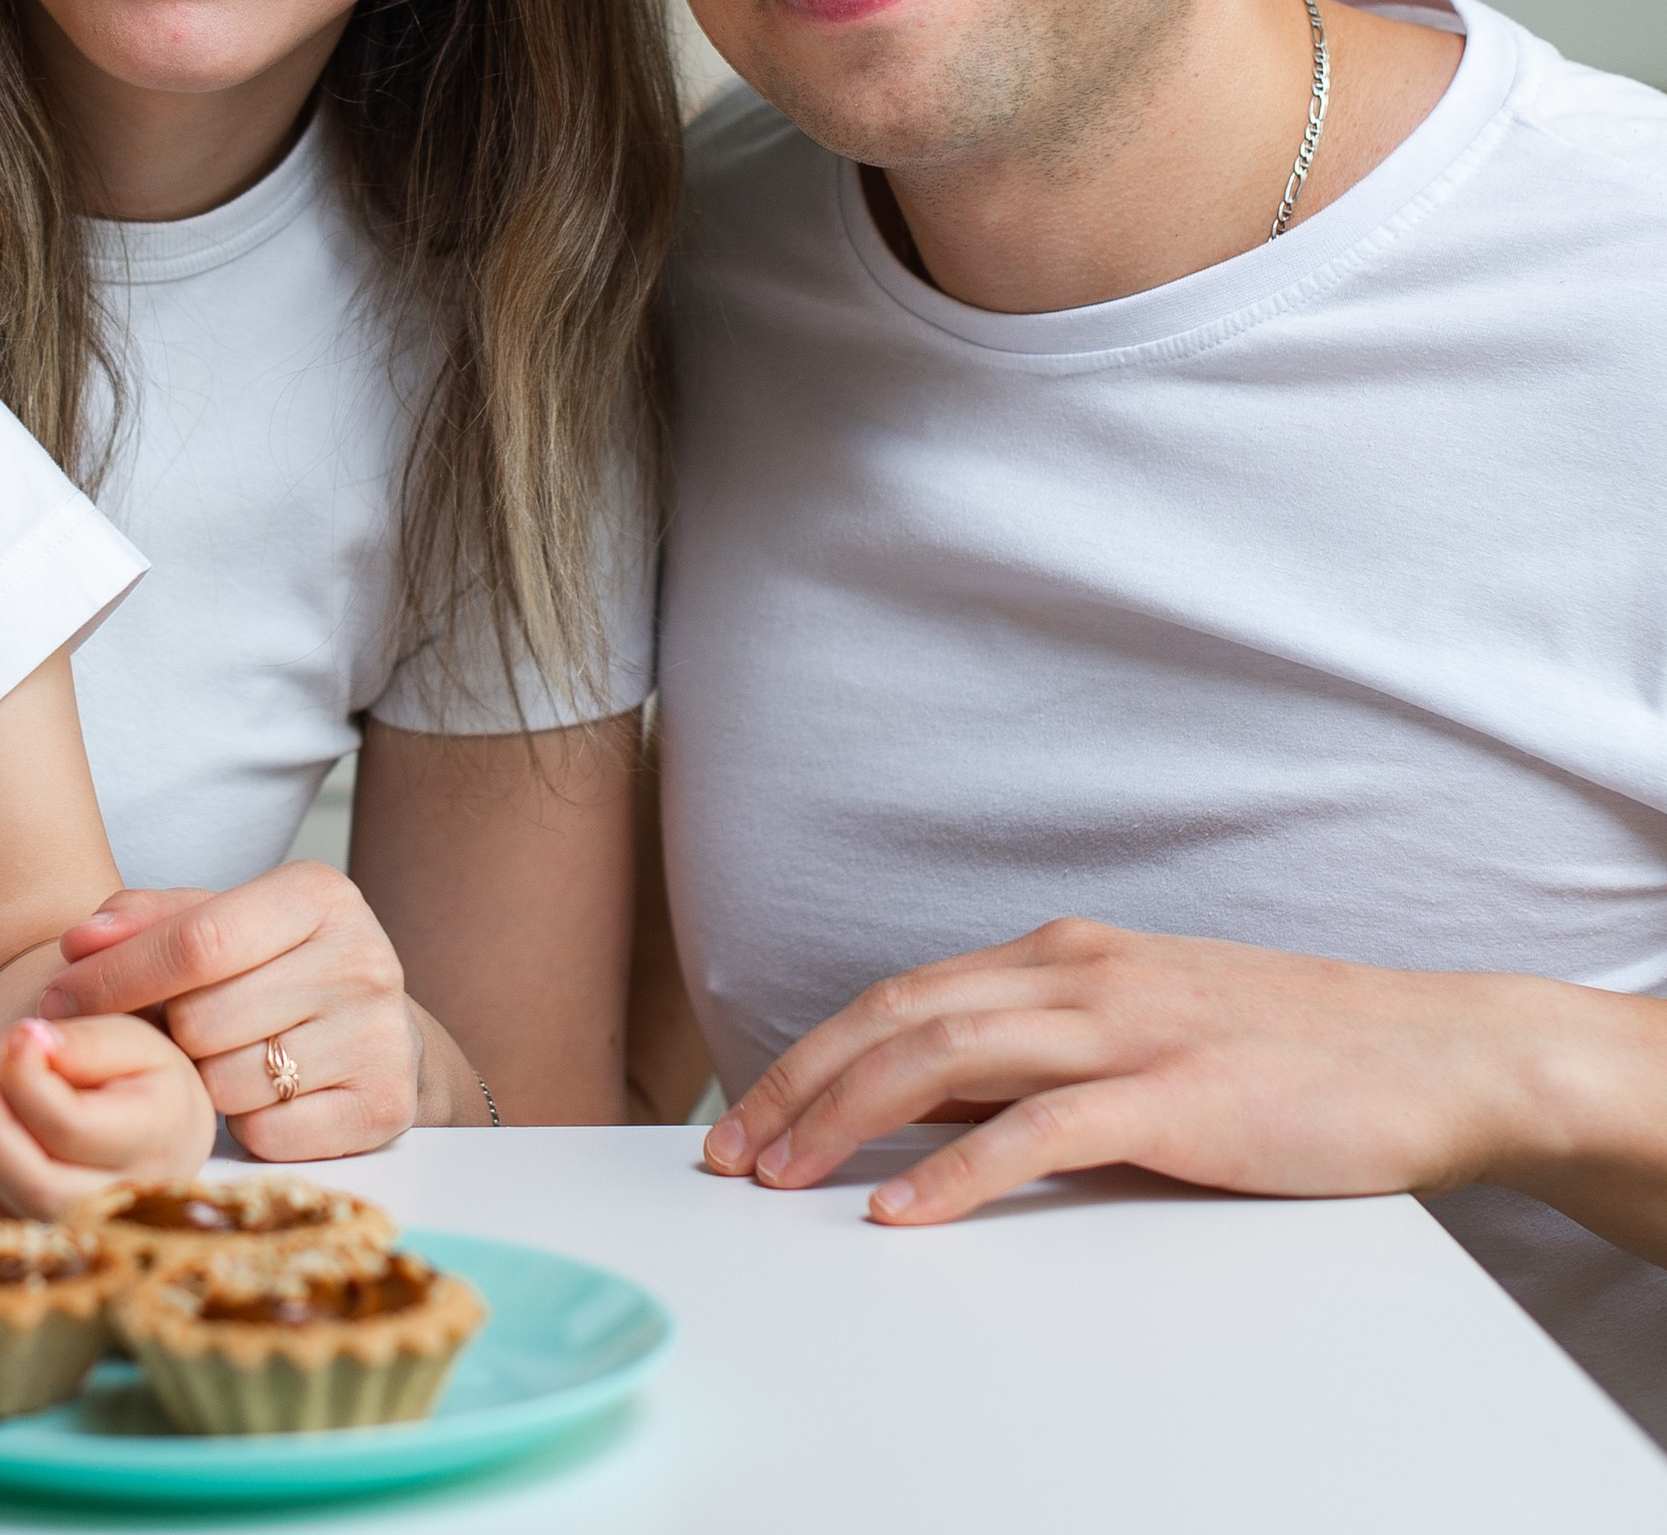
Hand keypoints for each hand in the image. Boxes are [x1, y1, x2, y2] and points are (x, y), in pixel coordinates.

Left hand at [0, 1015, 213, 1220]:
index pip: (71, 1126)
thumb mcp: (131, 1040)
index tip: (15, 1037)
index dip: (28, 1080)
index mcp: (155, 1138)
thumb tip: (31, 1043)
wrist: (156, 1125)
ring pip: (5, 1223)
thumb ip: (85, 1041)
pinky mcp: (42, 1253)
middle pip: (39, 1189)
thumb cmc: (139, 1078)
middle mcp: (124, 1202)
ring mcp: (82, 1237)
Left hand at [39, 865, 422, 1159]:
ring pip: (229, 1084)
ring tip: (224, 1060)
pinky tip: (262, 1097)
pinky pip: (267, 1135)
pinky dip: (246, 1125)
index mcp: (318, 894)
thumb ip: (148, 922)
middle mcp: (362, 958)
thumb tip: (78, 943)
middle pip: (205, 1019)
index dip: (115, 975)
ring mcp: (380, 1036)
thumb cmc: (278, 969)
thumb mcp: (223, 922)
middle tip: (175, 1035)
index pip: (197, 941)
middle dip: (168, 1035)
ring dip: (204, 1084)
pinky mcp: (385, 1106)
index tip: (59, 996)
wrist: (381, 1032)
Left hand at [705, 917, 1576, 1225]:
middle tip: (732, 1157)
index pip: (902, 997)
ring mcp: (1127, 1028)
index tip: (752, 1117)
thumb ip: (1041, 1057)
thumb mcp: (1141, 1031)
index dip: (815, 1055)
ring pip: (944, 1058)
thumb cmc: (1290, 1050)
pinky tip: (903, 1210)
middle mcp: (1077, 975)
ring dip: (846, 1119)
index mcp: (1062, 956)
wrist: (1435, 1050)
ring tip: (783, 1180)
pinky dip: (958, 1170)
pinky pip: (1040, 1129)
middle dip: (798, 1085)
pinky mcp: (1178, 1094)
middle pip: (897, 1019)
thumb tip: (932, 1108)